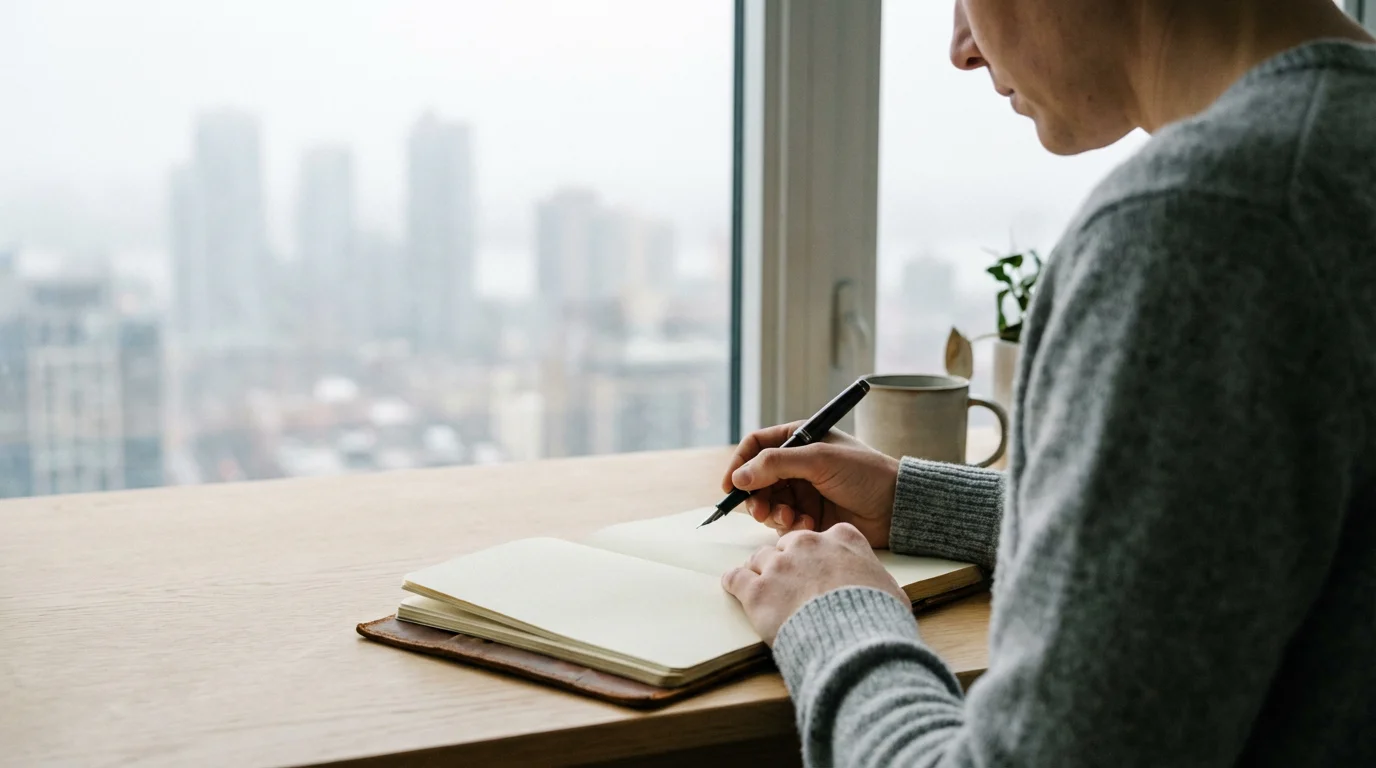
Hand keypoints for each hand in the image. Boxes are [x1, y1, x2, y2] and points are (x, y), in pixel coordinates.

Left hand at [722, 524, 907, 643]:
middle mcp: (807, 544)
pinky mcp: (757, 591)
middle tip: (788, 584)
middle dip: (786, 563)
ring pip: (759, 559)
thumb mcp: (890, 590)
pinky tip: (735, 589)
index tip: (815, 568)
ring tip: (762, 590)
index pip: (821, 536)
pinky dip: (735, 583)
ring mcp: (779, 566)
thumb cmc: (877, 619)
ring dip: (760, 573)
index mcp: (842, 538)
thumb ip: (875, 578)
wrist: (854, 643)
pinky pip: (736, 578)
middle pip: (786, 545)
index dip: (816, 554)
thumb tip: (880, 590)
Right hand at [723, 421, 899, 547]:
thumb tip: (739, 477)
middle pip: (756, 478)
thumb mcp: (819, 459)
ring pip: (767, 503)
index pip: (757, 446)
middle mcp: (797, 465)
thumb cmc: (865, 473)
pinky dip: (789, 526)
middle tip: (760, 511)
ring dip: (773, 513)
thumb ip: (776, 464)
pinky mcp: (809, 517)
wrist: (896, 507)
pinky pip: (783, 523)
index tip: (731, 485)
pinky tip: (809, 526)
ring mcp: (803, 492)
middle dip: (755, 496)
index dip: (740, 463)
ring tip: (791, 519)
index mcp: (800, 439)